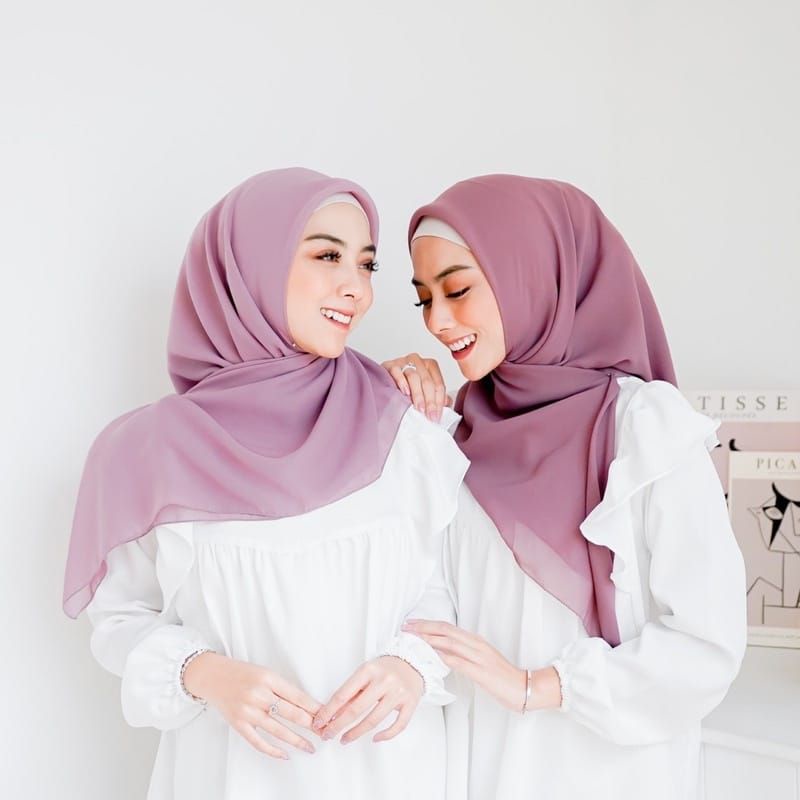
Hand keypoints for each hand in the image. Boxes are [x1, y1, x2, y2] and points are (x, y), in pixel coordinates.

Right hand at [182, 652, 321, 759]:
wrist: (213, 676)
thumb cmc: (242, 674)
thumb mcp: (265, 673)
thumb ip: (283, 688)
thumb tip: (306, 705)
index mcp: (268, 678)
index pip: (297, 696)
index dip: (314, 708)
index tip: (326, 716)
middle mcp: (258, 694)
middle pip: (291, 713)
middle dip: (311, 725)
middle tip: (325, 732)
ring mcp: (247, 711)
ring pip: (278, 730)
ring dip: (297, 740)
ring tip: (310, 747)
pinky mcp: (238, 724)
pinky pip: (258, 742)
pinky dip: (273, 750)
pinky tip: (285, 754)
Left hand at [312, 656, 423, 743]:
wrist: (413, 661)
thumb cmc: (385, 669)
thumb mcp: (365, 674)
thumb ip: (351, 693)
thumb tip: (333, 715)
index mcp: (369, 670)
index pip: (343, 694)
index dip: (329, 711)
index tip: (319, 722)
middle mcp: (384, 680)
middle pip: (356, 709)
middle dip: (338, 725)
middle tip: (327, 735)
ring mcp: (398, 692)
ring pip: (374, 720)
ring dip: (356, 733)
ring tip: (344, 739)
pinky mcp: (411, 703)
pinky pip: (398, 725)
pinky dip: (385, 735)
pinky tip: (374, 738)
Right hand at [381, 353, 450, 421]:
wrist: (383, 382)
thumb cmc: (405, 387)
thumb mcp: (423, 391)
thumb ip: (437, 396)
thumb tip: (448, 403)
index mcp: (430, 366)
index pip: (439, 384)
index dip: (439, 402)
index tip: (437, 417)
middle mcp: (418, 361)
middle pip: (428, 382)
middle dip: (430, 401)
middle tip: (430, 416)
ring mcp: (404, 361)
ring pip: (414, 377)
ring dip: (418, 395)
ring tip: (419, 409)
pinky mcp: (390, 365)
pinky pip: (398, 372)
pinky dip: (402, 382)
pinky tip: (405, 392)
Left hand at [403, 620, 559, 711]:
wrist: (524, 687)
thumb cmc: (501, 676)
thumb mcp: (480, 660)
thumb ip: (463, 654)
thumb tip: (442, 652)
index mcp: (475, 641)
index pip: (447, 627)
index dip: (428, 624)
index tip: (412, 623)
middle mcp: (476, 644)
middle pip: (445, 630)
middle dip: (424, 627)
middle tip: (406, 626)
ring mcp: (479, 657)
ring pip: (450, 643)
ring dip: (430, 638)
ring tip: (413, 637)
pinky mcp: (481, 671)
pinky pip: (460, 662)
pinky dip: (444, 656)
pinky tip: (432, 655)